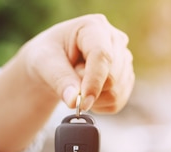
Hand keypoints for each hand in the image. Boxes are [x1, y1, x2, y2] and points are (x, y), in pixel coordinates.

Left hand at [19, 14, 134, 111]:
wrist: (53, 64)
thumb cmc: (47, 56)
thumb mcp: (44, 63)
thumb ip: (59, 80)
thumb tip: (74, 101)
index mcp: (94, 27)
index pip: (102, 55)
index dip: (94, 81)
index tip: (82, 103)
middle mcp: (115, 40)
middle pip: (112, 77)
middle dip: (88, 89)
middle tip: (70, 81)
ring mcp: (124, 59)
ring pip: (116, 92)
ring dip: (93, 99)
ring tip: (77, 85)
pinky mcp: (126, 78)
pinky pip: (117, 102)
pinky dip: (99, 106)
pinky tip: (87, 95)